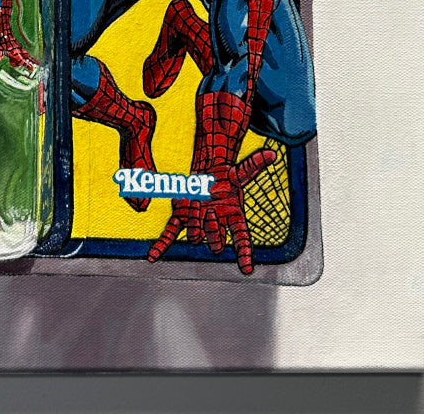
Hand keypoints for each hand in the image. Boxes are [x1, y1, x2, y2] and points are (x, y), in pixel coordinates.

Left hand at [0, 35, 37, 72]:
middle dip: (28, 64)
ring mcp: (21, 49)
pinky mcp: (21, 47)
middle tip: (32, 69)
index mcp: (15, 54)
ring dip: (32, 60)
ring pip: (27, 56)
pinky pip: (27, 53)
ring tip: (37, 63)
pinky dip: (30, 56)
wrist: (6, 34)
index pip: (22, 61)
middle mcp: (19, 52)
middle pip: (25, 60)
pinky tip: (33, 58)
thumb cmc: (2, 44)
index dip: (26, 65)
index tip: (31, 69)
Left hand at [147, 147, 275, 272]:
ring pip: (195, 236)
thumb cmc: (226, 179)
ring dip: (195, 225)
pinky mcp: (180, 220)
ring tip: (196, 207)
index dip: (243, 253)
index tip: (246, 269)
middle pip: (216, 240)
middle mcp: (217, 225)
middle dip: (213, 230)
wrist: (208, 174)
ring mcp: (198, 224)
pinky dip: (161, 246)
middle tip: (211, 212)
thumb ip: (254, 165)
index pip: (241, 238)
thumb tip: (272, 154)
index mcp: (233, 216)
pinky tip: (152, 256)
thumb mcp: (239, 172)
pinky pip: (170, 234)